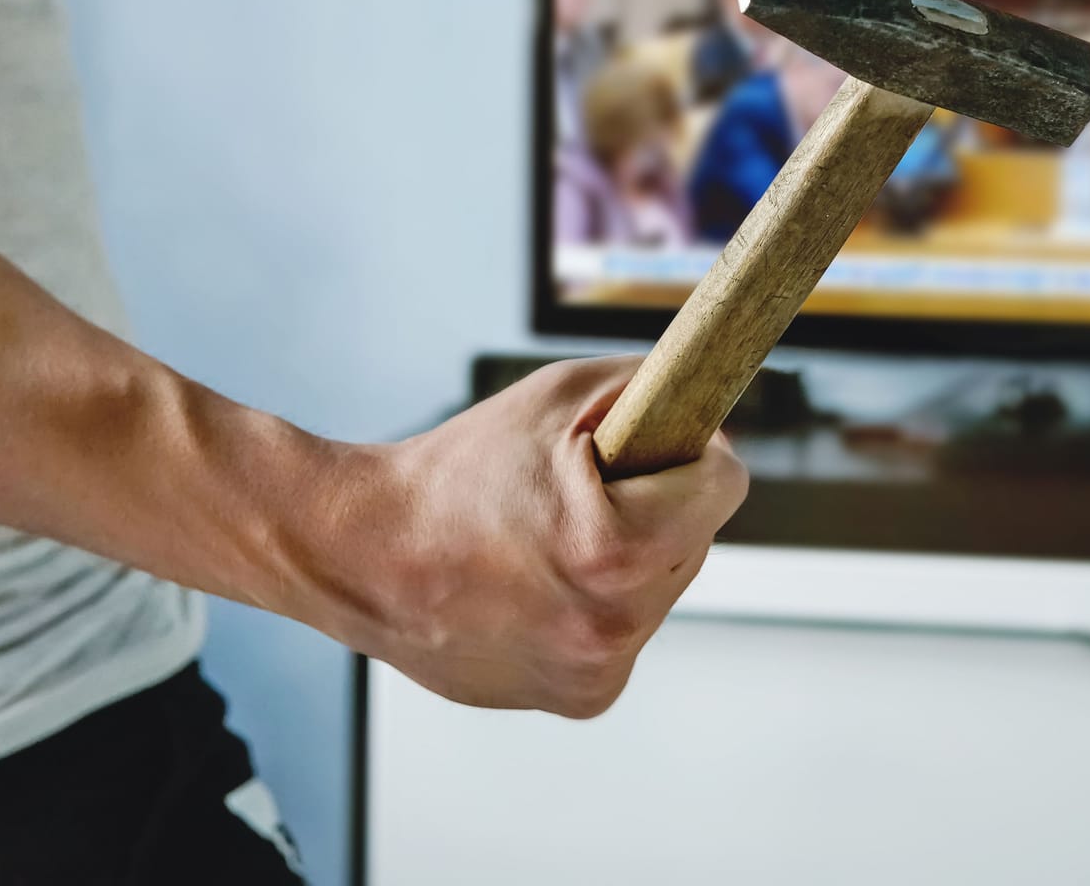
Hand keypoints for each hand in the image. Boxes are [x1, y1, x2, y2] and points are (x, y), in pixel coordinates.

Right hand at [329, 357, 747, 717]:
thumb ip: (656, 392)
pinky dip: (597, 601)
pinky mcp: (583, 698)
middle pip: (695, 539)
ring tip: (546, 539)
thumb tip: (713, 420)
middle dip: (654, 505)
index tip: (643, 443)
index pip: (724, 485)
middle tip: (576, 491)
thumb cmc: (454, 473)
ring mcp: (596, 672)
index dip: (687, 450)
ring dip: (626, 556)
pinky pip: (625, 629)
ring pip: (661, 587)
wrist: (364, 553)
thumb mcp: (561, 394)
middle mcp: (612, 628)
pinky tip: (539, 583)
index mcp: (615, 552)